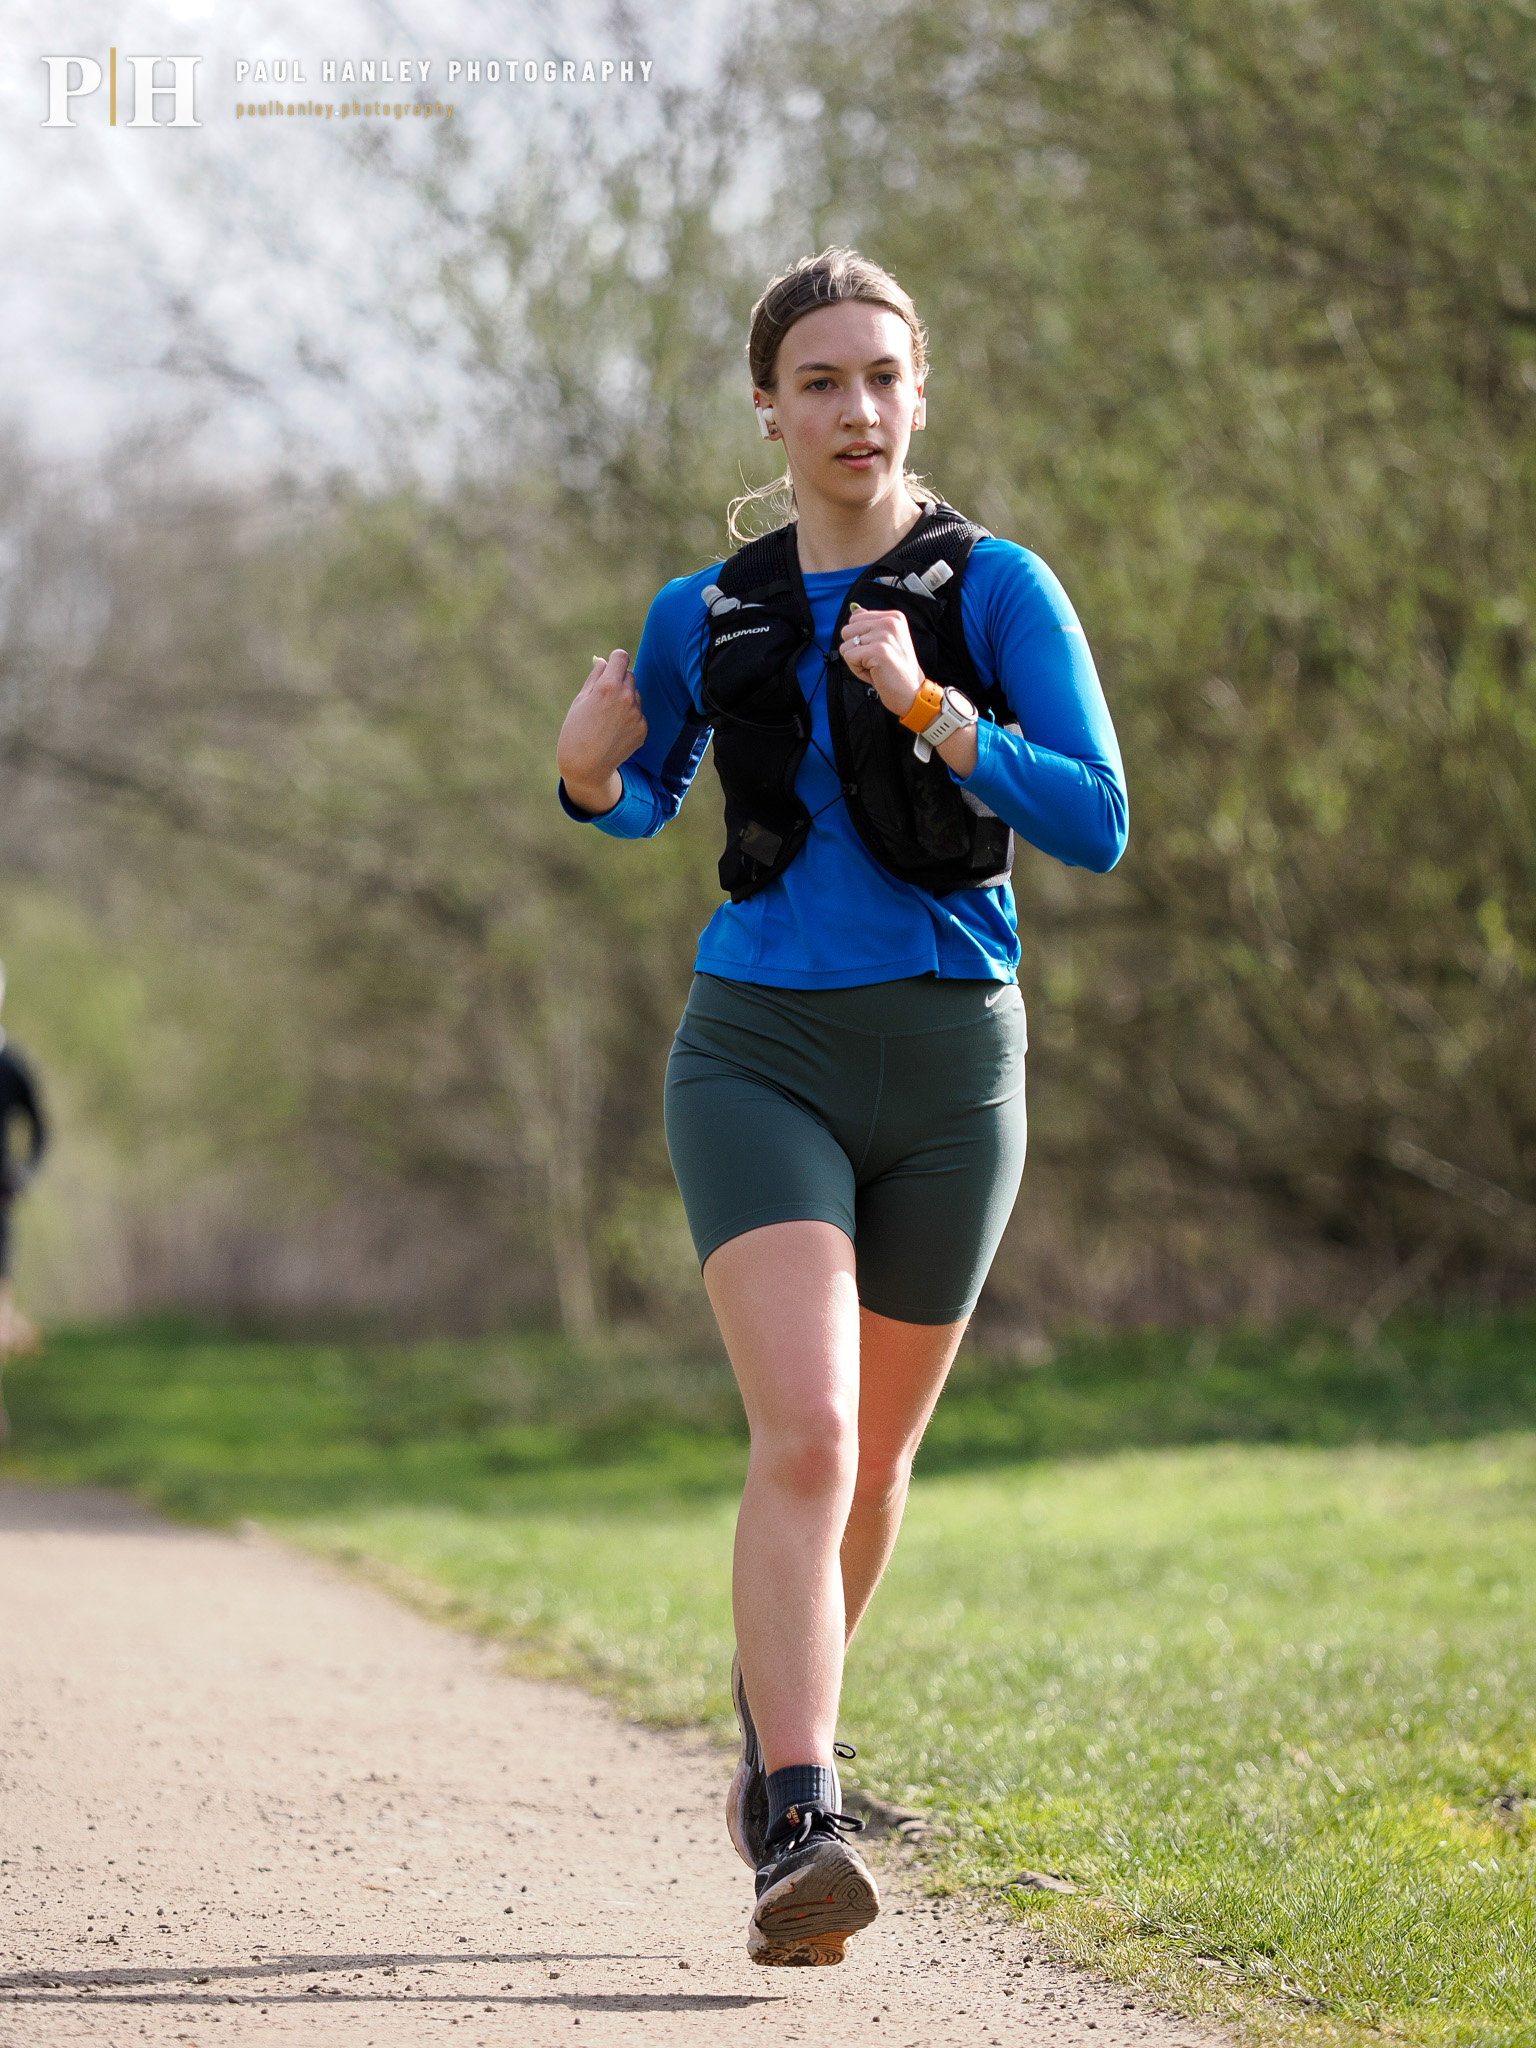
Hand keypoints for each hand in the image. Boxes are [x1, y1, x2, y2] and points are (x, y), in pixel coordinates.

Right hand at [556, 649, 646, 815]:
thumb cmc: (576, 730)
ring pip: (635, 694)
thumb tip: (603, 660)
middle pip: (630, 674)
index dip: (615, 660)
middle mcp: (626, 697)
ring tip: (607, 718)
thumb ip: (595, 677)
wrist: (586, 766)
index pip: (621, 656)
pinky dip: (630, 718)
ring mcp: (637, 714)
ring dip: (625, 699)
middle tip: (603, 698)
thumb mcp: (580, 700)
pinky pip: (638, 713)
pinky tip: (615, 731)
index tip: (610, 668)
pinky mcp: (643, 729)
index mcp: (608, 686)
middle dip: (619, 680)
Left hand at [838, 606, 923, 719]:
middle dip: (855, 650)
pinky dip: (857, 669)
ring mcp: (884, 635)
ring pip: (846, 645)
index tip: (877, 651)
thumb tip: (853, 609)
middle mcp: (890, 622)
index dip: (859, 639)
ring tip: (875, 666)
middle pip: (847, 630)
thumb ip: (869, 624)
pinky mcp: (878, 651)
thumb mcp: (883, 641)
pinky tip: (874, 672)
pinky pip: (849, 657)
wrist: (911, 692)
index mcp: (893, 617)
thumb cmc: (895, 671)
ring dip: (856, 661)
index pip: (855, 619)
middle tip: (875, 661)